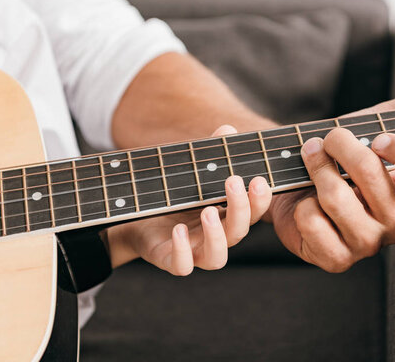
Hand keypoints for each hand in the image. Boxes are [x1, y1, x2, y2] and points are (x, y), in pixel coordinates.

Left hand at [105, 125, 271, 274]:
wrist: (135, 220)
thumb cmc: (170, 198)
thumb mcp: (190, 174)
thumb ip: (209, 156)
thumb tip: (227, 129)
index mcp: (225, 217)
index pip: (251, 212)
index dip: (259, 200)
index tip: (259, 179)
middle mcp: (214, 238)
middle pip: (238, 232)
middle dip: (240, 209)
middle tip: (234, 182)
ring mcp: (194, 252)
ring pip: (217, 257)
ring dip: (216, 236)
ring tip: (208, 210)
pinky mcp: (170, 260)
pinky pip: (182, 265)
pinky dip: (182, 250)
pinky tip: (179, 230)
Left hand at [268, 70, 394, 271]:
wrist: (298, 178)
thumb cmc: (345, 154)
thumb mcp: (381, 119)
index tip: (378, 136)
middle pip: (373, 177)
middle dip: (340, 146)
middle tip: (326, 138)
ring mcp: (368, 243)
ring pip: (336, 198)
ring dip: (315, 169)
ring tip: (310, 158)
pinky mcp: (336, 258)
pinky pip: (313, 224)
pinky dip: (300, 205)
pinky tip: (305, 201)